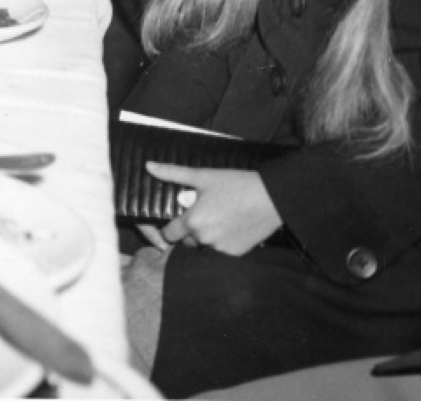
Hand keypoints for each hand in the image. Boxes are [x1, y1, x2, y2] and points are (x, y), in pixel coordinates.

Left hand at [147, 163, 283, 255]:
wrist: (271, 198)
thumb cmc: (236, 185)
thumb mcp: (203, 176)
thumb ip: (173, 173)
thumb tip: (149, 167)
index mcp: (193, 222)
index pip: (169, 234)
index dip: (170, 226)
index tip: (177, 218)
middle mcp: (205, 239)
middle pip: (187, 241)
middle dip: (190, 231)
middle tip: (202, 212)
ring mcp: (221, 249)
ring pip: (205, 246)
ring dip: (206, 236)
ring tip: (218, 216)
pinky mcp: (237, 253)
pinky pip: (221, 250)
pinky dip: (222, 240)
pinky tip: (231, 224)